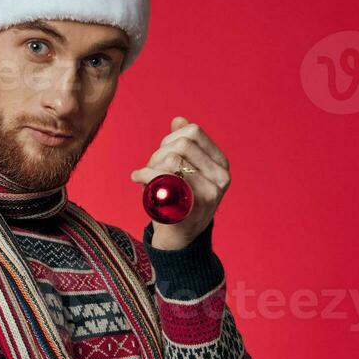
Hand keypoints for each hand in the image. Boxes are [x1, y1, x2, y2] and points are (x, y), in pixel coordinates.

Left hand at [129, 116, 230, 248]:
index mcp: (220, 163)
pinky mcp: (192, 208)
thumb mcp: (186, 170)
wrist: (179, 239)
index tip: (161, 155)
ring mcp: (209, 193)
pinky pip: (165, 178)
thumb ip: (185, 145)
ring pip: (172, 158)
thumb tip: (178, 120)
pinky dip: (145, 175)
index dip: (170, 139)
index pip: (193, 132)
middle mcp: (221, 177)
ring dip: (151, 166)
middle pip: (181, 143)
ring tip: (146, 179)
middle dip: (158, 153)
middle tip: (150, 169)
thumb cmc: (178, 201)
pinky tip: (138, 179)